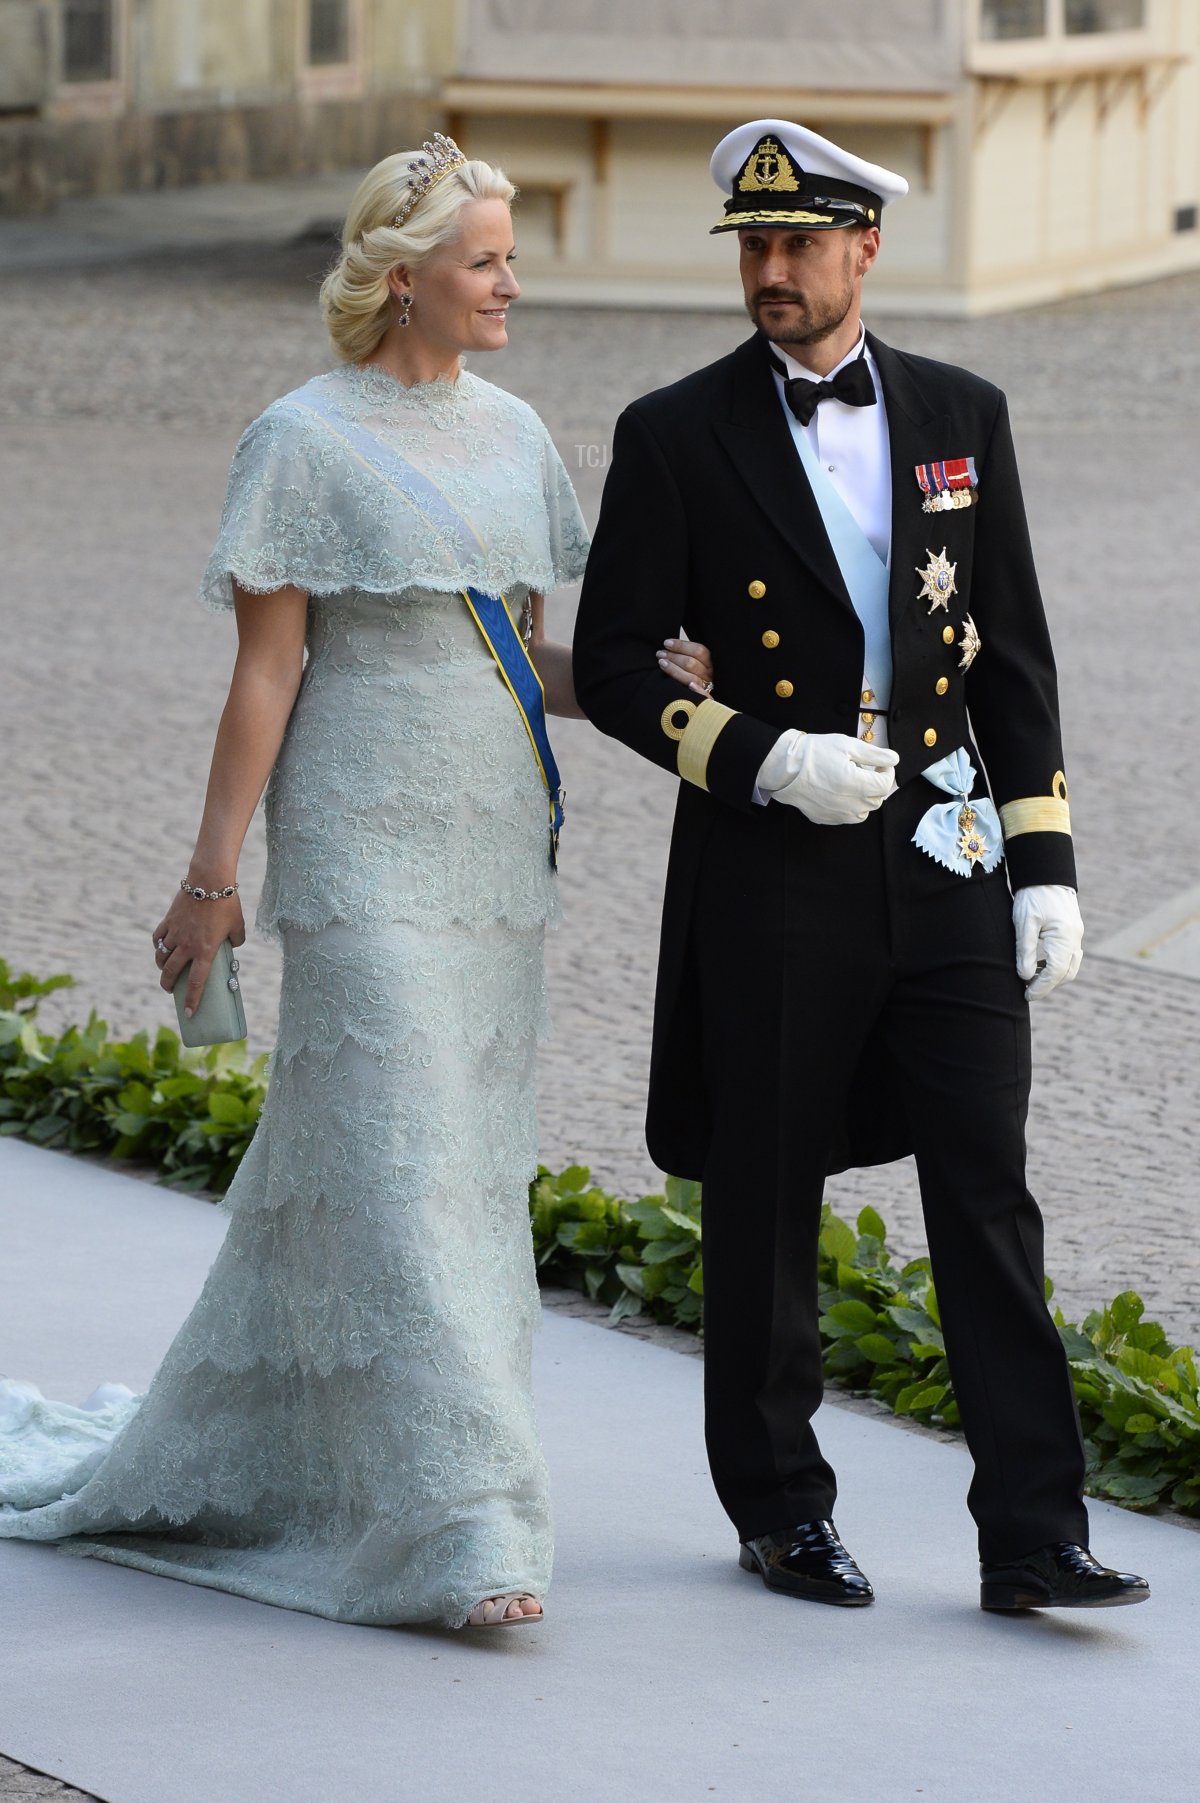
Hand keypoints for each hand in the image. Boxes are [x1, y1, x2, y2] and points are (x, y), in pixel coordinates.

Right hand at [152, 891, 245, 1015]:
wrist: (209, 881)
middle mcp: (187, 945)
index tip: (189, 1013)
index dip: (191, 1000)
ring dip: (161, 966)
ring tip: (164, 970)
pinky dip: (158, 946)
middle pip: (171, 973)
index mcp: (206, 951)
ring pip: (161, 956)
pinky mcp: (169, 920)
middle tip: (169, 990)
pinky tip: (161, 947)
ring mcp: (176, 933)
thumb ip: (237, 940)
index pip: (196, 983)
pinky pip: (158, 938)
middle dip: (168, 985)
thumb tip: (234, 946)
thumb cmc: (227, 904)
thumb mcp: (238, 925)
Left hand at [657, 637, 714, 696]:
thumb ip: (688, 655)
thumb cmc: (694, 675)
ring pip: (691, 678)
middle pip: (692, 664)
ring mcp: (706, 688)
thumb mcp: (697, 663)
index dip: (682, 646)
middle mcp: (710, 675)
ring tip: (661, 663)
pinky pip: (703, 696)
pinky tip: (689, 687)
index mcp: (710, 663)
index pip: (699, 651)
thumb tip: (670, 645)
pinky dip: (697, 691)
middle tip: (660, 654)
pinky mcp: (703, 701)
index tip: (666, 643)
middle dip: (673, 657)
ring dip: (674, 670)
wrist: (703, 702)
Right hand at [761, 730, 898, 825]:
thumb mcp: (847, 745)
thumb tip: (893, 759)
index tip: (881, 763)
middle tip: (867, 769)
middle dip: (877, 784)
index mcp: (856, 785)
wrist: (783, 768)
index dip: (888, 771)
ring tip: (854, 782)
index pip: (886, 784)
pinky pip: (847, 817)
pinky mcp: (826, 818)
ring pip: (864, 812)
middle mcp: (849, 804)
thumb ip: (874, 754)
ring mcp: (837, 814)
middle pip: (877, 799)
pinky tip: (840, 792)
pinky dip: (850, 806)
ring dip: (865, 798)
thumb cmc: (813, 753)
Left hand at [1013, 884, 1082, 999]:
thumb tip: (1025, 977)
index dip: (1041, 987)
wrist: (1044, 873)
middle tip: (1027, 991)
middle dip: (1048, 985)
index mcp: (1064, 936)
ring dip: (1052, 976)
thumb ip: (1026, 951)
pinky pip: (1069, 955)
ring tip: (1030, 980)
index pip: (1055, 972)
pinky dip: (1056, 965)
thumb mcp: (1024, 923)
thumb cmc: (1032, 896)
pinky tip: (1039, 965)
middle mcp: (1075, 937)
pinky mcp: (1072, 931)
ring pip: (1069, 966)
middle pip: (1066, 973)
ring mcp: (1076, 934)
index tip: (1027, 996)